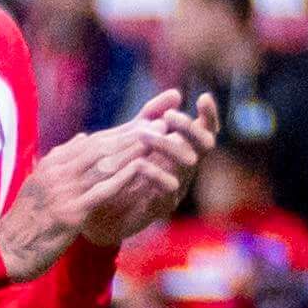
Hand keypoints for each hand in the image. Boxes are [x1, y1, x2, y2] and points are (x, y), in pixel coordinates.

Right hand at [0, 97, 208, 276]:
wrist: (4, 252)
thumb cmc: (23, 223)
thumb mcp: (38, 185)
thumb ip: (60, 161)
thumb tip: (81, 137)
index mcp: (50, 165)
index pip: (91, 142)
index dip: (120, 132)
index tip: (145, 122)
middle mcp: (56, 173)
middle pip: (101, 147)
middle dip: (133, 134)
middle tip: (161, 123)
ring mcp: (62, 192)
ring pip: (104, 164)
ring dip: (134, 150)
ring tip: (158, 139)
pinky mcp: (69, 214)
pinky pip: (101, 191)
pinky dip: (122, 178)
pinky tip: (141, 169)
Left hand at [66, 92, 216, 250]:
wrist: (97, 213)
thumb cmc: (120, 172)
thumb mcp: (134, 139)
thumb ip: (151, 117)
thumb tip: (175, 94)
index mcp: (182, 151)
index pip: (206, 130)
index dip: (210, 115)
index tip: (203, 97)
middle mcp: (185, 168)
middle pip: (205, 144)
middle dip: (189, 128)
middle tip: (168, 117)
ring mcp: (177, 187)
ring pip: (188, 163)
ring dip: (168, 145)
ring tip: (143, 135)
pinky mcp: (161, 206)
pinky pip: (169, 188)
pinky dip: (155, 174)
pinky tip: (139, 163)